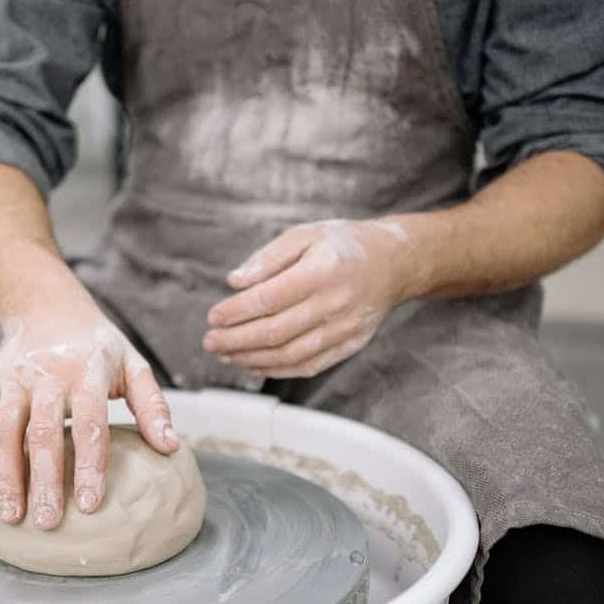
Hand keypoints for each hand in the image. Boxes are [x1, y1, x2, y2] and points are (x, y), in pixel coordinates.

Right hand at [0, 303, 178, 529]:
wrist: (45, 305)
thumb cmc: (96, 345)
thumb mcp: (132, 364)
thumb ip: (152, 405)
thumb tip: (170, 447)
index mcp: (87, 370)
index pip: (89, 420)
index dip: (89, 463)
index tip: (89, 503)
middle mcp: (46, 374)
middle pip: (42, 431)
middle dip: (43, 479)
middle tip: (48, 522)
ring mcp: (12, 380)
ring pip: (3, 432)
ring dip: (4, 477)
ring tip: (11, 517)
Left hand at [202, 218, 414, 377]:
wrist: (393, 262)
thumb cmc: (343, 244)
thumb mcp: (305, 234)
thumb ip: (267, 258)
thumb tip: (234, 282)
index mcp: (323, 271)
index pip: (270, 298)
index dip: (237, 311)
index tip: (213, 316)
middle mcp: (336, 303)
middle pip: (277, 331)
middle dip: (236, 340)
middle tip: (209, 341)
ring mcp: (346, 328)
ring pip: (291, 354)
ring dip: (252, 358)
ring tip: (225, 354)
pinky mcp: (351, 345)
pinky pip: (310, 365)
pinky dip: (278, 369)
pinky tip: (254, 364)